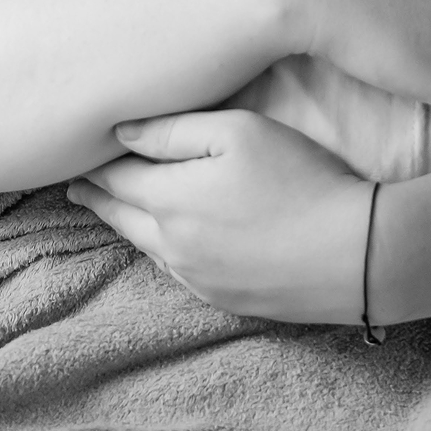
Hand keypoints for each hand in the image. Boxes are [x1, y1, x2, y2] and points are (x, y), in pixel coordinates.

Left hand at [66, 110, 369, 322]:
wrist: (353, 252)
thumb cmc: (298, 177)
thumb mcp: (238, 131)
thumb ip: (173, 131)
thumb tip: (120, 133)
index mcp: (169, 201)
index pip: (116, 179)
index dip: (96, 165)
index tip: (76, 156)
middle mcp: (173, 246)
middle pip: (123, 218)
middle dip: (99, 198)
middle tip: (78, 188)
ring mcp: (199, 279)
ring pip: (149, 247)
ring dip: (129, 225)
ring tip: (115, 210)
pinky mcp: (227, 299)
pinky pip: (179, 271)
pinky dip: (163, 251)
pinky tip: (168, 243)